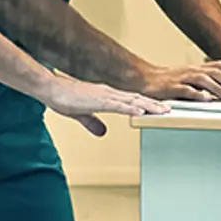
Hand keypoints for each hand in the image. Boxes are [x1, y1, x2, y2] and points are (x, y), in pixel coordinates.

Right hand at [40, 73, 175, 134]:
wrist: (50, 88)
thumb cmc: (62, 98)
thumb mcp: (81, 114)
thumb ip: (93, 123)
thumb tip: (103, 132)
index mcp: (106, 96)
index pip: (131, 100)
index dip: (147, 104)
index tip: (159, 109)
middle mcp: (109, 93)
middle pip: (137, 99)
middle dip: (154, 105)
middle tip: (170, 109)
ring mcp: (104, 95)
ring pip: (132, 100)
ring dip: (149, 106)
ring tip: (163, 110)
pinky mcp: (97, 100)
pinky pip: (118, 105)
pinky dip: (131, 108)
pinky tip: (141, 111)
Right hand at [134, 58, 220, 101]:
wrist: (145, 78)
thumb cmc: (168, 80)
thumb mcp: (188, 77)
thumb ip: (204, 80)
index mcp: (196, 67)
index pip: (219, 66)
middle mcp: (191, 70)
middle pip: (214, 72)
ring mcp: (182, 78)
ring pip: (203, 79)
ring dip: (218, 88)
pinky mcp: (172, 87)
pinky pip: (187, 90)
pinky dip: (198, 94)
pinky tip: (207, 99)